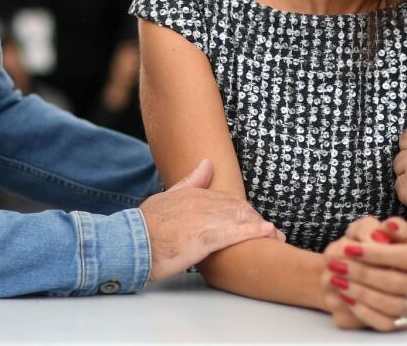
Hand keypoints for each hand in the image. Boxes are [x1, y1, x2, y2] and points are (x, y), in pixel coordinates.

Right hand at [140, 158, 278, 280]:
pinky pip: (233, 234)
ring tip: (277, 237)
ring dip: (260, 228)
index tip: (255, 218)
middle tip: (273, 233)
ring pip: (240, 219)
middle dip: (257, 220)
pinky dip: (253, 232)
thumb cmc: (145, 225)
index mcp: (193, 194)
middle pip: (239, 208)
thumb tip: (207, 163)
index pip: (228, 199)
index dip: (244, 210)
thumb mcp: (167, 197)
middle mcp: (201, 204)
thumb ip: (190, 181)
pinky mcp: (203, 240)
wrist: (130, 243)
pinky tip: (268, 232)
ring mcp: (203, 221)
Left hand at [320, 216, 406, 331]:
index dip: (378, 254)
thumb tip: (389, 227)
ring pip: (393, 305)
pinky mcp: (406, 324)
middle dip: (364, 274)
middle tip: (338, 266)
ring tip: (338, 281)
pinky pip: (386, 323)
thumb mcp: (384, 231)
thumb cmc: (383, 248)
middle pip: (398, 283)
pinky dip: (364, 312)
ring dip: (362, 293)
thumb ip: (389, 227)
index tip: (349, 248)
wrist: (386, 272)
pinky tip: (347, 298)